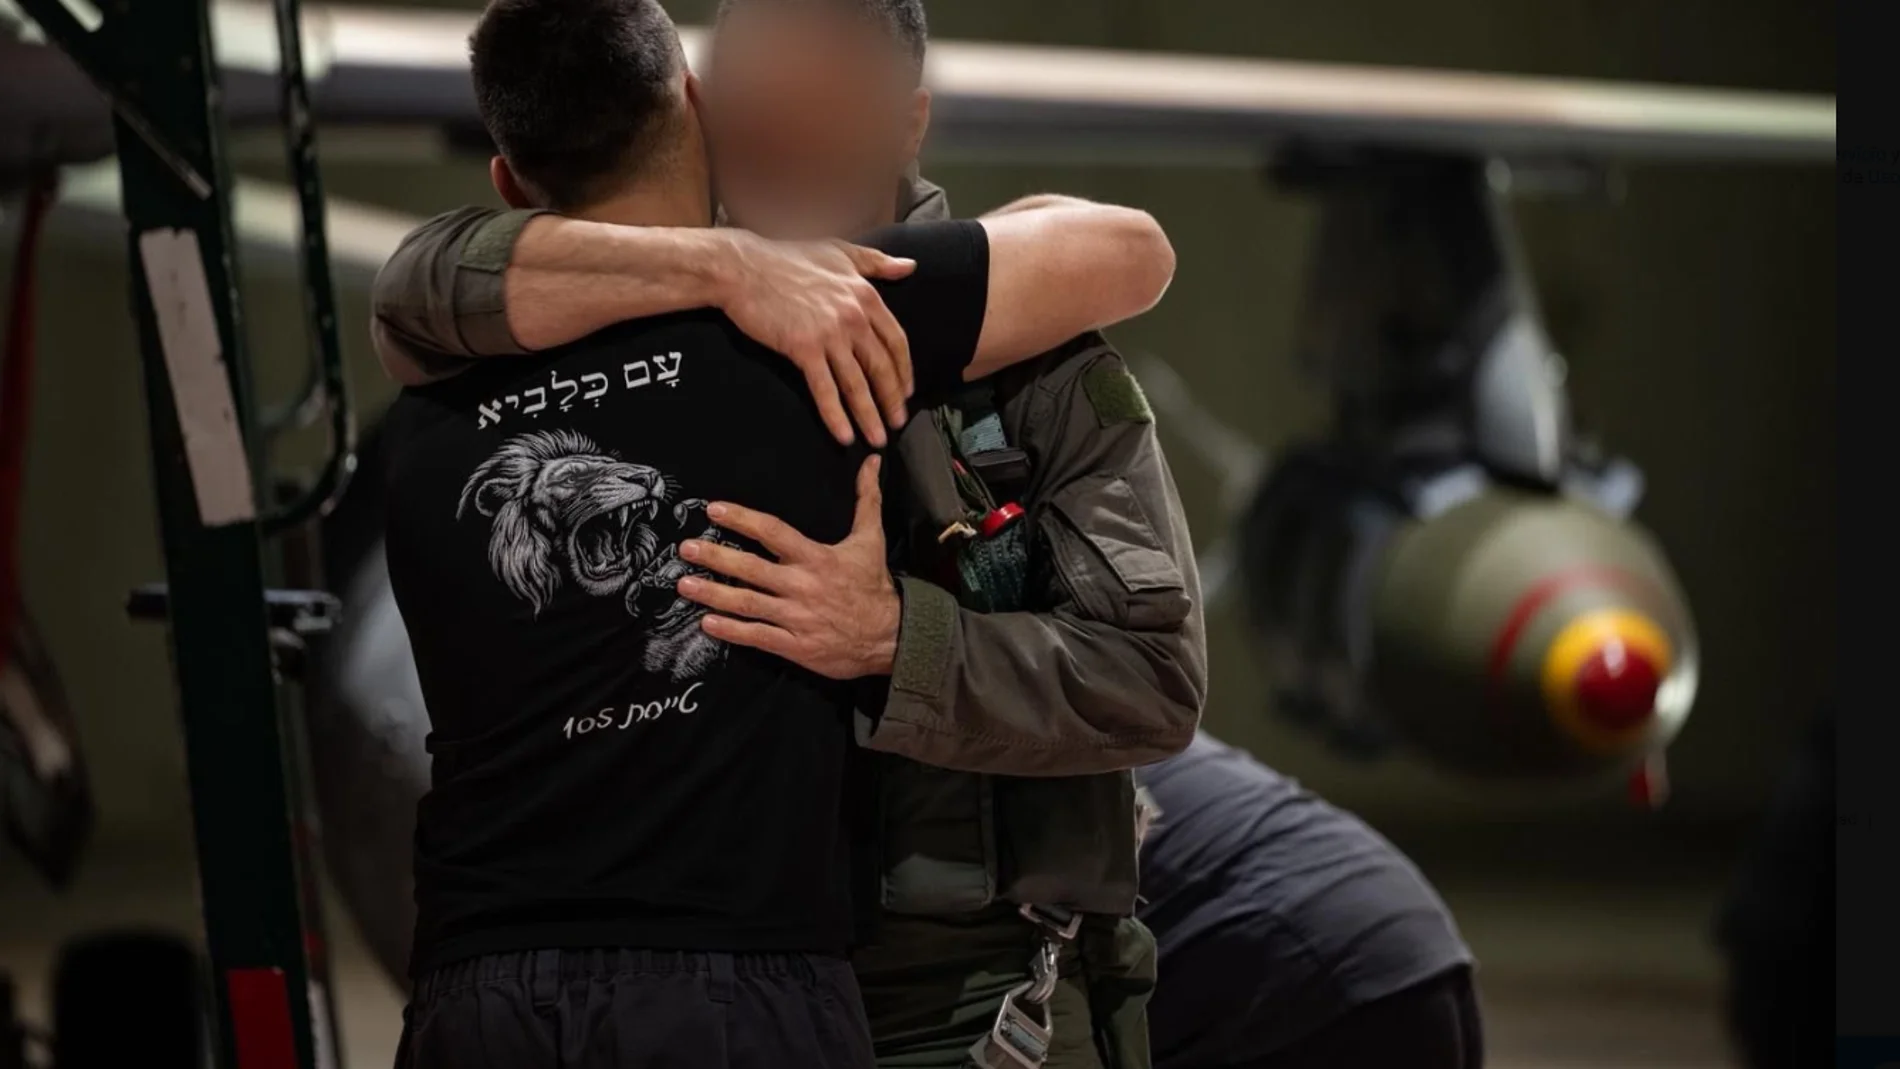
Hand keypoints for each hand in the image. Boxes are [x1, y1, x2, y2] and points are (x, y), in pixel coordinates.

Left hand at [676, 456, 899, 679]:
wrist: (891, 636)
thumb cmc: (874, 585)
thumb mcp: (871, 539)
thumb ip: (866, 498)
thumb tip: (872, 461)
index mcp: (816, 557)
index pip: (772, 532)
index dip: (742, 520)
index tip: (714, 510)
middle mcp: (801, 585)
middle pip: (750, 568)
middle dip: (715, 557)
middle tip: (685, 548)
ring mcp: (796, 617)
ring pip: (746, 603)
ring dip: (712, 594)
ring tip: (684, 584)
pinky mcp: (795, 646)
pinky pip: (757, 636)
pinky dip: (730, 631)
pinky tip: (706, 623)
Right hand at [719, 233, 916, 447]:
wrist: (743, 267)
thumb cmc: (787, 258)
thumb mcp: (839, 252)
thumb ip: (877, 262)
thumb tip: (910, 266)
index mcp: (865, 295)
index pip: (896, 341)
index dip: (904, 371)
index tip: (906, 392)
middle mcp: (853, 317)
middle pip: (881, 368)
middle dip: (892, 400)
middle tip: (897, 423)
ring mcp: (829, 334)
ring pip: (857, 384)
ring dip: (869, 416)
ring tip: (877, 438)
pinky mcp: (803, 348)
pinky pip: (825, 389)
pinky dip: (836, 416)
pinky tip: (844, 436)